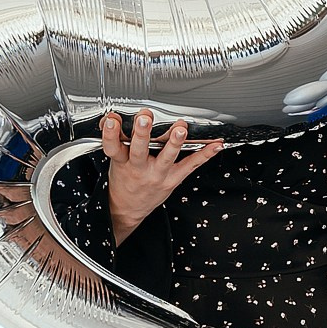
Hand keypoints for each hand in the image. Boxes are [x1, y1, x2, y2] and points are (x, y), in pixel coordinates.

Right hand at [102, 110, 222, 244]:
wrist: (128, 209)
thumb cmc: (124, 180)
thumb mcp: (115, 161)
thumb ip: (116, 140)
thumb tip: (111, 118)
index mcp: (122, 162)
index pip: (113, 147)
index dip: (111, 134)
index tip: (113, 121)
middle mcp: (139, 168)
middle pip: (139, 150)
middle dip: (142, 133)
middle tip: (145, 118)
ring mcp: (157, 175)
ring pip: (166, 158)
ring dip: (174, 142)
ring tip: (180, 129)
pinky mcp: (173, 180)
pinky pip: (191, 165)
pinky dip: (205, 154)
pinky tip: (215, 145)